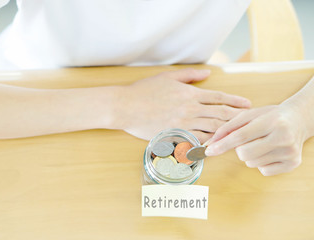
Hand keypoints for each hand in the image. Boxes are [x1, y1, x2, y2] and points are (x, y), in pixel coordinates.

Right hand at [119, 68, 250, 140]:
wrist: (126, 106)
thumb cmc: (144, 91)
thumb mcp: (167, 77)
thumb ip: (189, 75)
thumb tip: (207, 73)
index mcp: (189, 93)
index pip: (218, 97)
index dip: (235, 101)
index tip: (247, 105)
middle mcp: (190, 109)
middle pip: (220, 114)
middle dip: (238, 118)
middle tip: (251, 121)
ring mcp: (183, 123)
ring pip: (212, 129)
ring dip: (227, 132)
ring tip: (240, 135)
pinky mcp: (175, 135)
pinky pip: (197, 141)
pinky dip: (209, 143)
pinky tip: (218, 146)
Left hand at [205, 103, 307, 175]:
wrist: (299, 120)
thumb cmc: (271, 116)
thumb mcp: (250, 115)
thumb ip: (228, 127)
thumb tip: (210, 143)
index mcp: (272, 121)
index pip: (240, 136)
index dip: (222, 144)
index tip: (209, 150)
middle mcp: (283, 137)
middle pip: (244, 154)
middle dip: (239, 149)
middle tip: (250, 140)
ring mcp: (290, 152)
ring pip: (252, 163)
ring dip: (250, 155)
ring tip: (262, 144)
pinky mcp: (293, 164)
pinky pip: (263, 171)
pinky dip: (261, 163)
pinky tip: (270, 151)